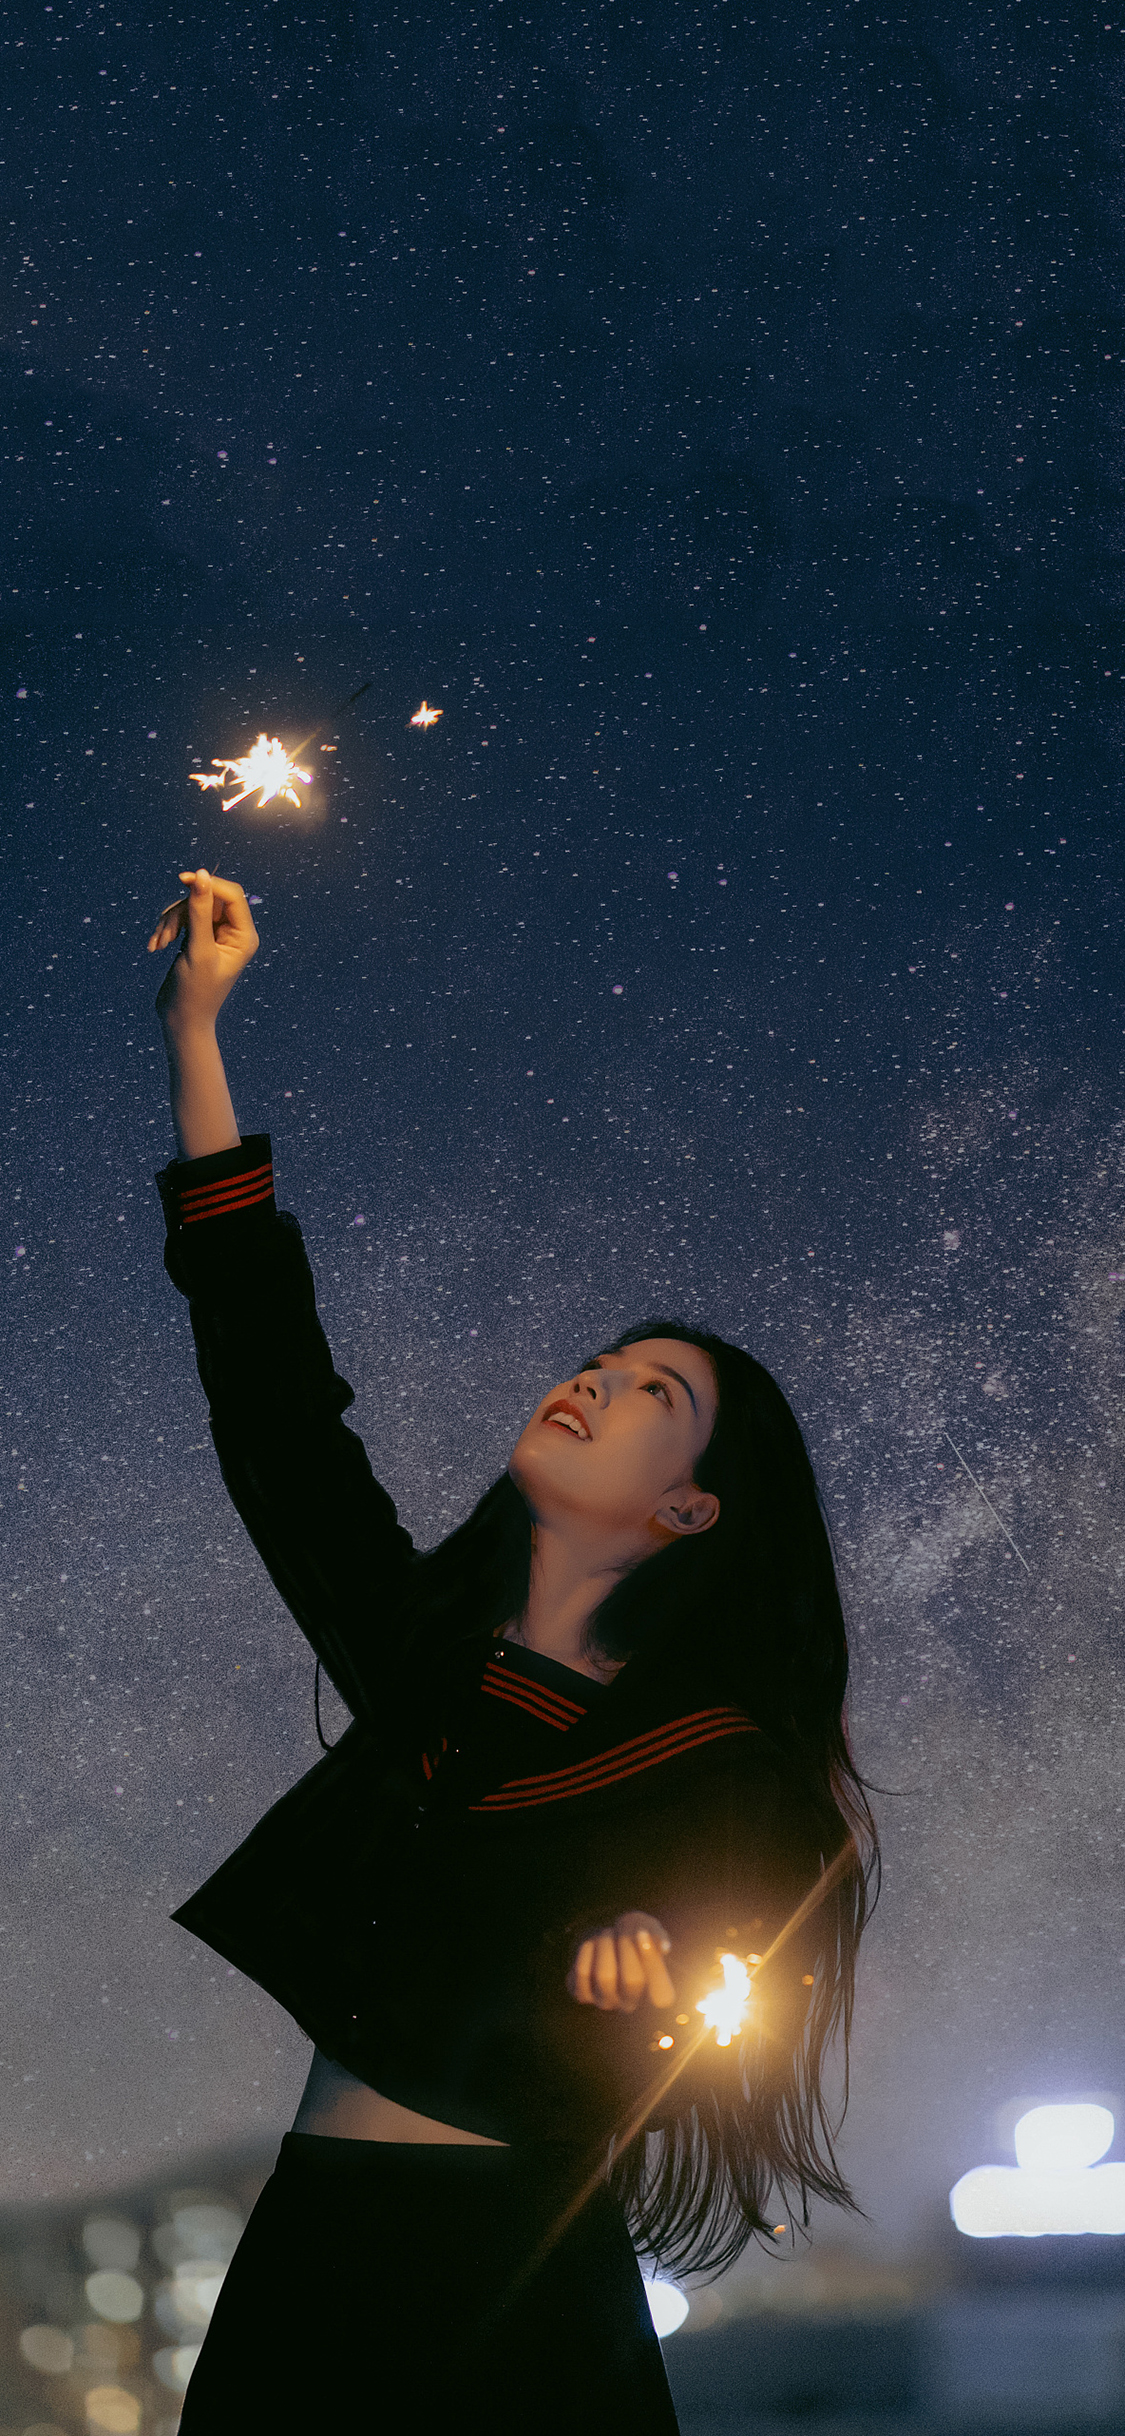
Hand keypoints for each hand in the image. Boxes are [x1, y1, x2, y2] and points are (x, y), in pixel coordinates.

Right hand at [148, 869, 259, 1032]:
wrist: (181, 1020)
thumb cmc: (195, 991)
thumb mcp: (197, 949)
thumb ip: (198, 911)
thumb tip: (201, 875)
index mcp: (244, 936)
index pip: (232, 893)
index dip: (208, 883)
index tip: (183, 880)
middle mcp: (234, 932)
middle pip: (208, 898)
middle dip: (182, 910)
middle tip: (167, 934)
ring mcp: (216, 934)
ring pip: (191, 906)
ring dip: (171, 921)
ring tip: (159, 944)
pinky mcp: (199, 938)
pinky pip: (182, 918)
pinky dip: (167, 928)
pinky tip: (156, 946)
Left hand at [566, 1911, 675, 2012]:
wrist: (604, 1940)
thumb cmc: (632, 1934)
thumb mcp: (647, 1928)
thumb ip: (657, 1935)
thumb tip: (663, 1947)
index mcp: (656, 1995)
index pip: (663, 1992)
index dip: (652, 1961)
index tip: (642, 1934)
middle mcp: (632, 2004)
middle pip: (632, 1981)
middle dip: (626, 1947)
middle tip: (622, 1930)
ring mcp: (606, 2001)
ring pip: (605, 1976)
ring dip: (605, 1946)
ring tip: (607, 1934)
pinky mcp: (584, 1995)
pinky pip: (583, 1972)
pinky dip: (588, 1950)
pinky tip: (593, 1942)